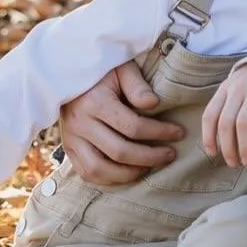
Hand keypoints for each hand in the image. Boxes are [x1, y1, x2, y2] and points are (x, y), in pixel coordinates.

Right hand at [58, 62, 181, 185]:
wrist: (67, 74)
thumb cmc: (102, 72)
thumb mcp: (122, 68)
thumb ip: (137, 85)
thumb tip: (153, 103)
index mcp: (95, 102)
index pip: (133, 126)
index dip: (160, 132)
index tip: (179, 133)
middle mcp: (80, 124)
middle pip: (119, 151)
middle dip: (150, 157)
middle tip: (170, 155)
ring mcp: (71, 139)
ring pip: (100, 169)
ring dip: (129, 173)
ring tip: (150, 167)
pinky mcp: (69, 148)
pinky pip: (86, 172)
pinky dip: (108, 178)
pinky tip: (129, 172)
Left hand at [202, 65, 246, 166]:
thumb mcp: (233, 92)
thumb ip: (225, 110)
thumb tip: (216, 144)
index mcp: (223, 90)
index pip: (209, 115)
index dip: (208, 137)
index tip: (212, 154)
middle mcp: (237, 90)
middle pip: (226, 123)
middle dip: (227, 147)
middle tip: (232, 163)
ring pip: (243, 123)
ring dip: (244, 146)